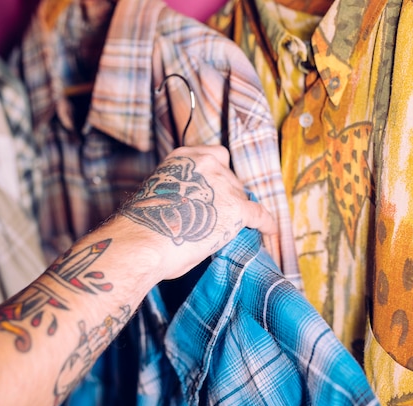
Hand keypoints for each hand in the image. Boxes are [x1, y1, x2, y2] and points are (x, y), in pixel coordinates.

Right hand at [118, 145, 277, 280]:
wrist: (143, 240)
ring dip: (237, 210)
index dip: (217, 175)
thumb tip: (193, 208)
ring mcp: (222, 184)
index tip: (215, 187)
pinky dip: (266, 222)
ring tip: (232, 226)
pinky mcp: (236, 208)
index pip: (213, 157)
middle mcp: (206, 163)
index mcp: (183, 157)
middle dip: (225, 195)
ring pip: (241, 196)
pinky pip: (259, 214)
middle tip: (217, 215)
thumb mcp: (161, 194)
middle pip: (229, 177)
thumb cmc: (143, 226)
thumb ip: (181, 192)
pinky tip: (269, 229)